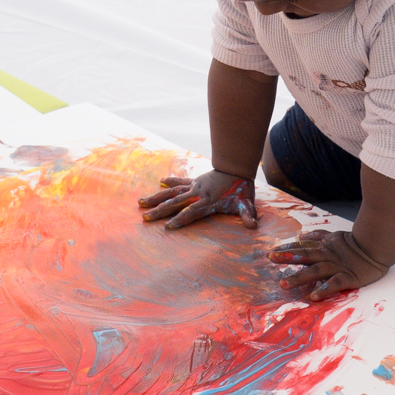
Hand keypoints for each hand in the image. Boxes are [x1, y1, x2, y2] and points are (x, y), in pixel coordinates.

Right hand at [137, 171, 256, 228]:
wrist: (238, 167)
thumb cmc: (241, 188)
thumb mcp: (246, 203)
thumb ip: (248, 215)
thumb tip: (253, 225)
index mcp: (208, 200)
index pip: (192, 212)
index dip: (180, 219)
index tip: (168, 227)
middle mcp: (198, 193)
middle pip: (176, 203)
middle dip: (160, 211)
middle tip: (145, 218)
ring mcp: (195, 186)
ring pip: (172, 192)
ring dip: (157, 197)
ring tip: (141, 202)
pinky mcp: (195, 180)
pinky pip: (180, 182)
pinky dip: (170, 181)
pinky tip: (160, 181)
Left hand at [268, 230, 388, 300]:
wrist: (377, 248)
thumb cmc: (355, 244)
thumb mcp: (335, 236)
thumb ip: (318, 236)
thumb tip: (301, 236)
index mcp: (324, 246)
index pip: (302, 246)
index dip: (287, 248)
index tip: (270, 253)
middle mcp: (327, 255)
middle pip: (305, 255)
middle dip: (288, 257)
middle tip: (271, 258)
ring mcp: (337, 266)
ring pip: (316, 270)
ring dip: (300, 277)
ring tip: (284, 284)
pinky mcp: (348, 277)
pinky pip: (334, 284)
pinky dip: (324, 289)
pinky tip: (314, 297)